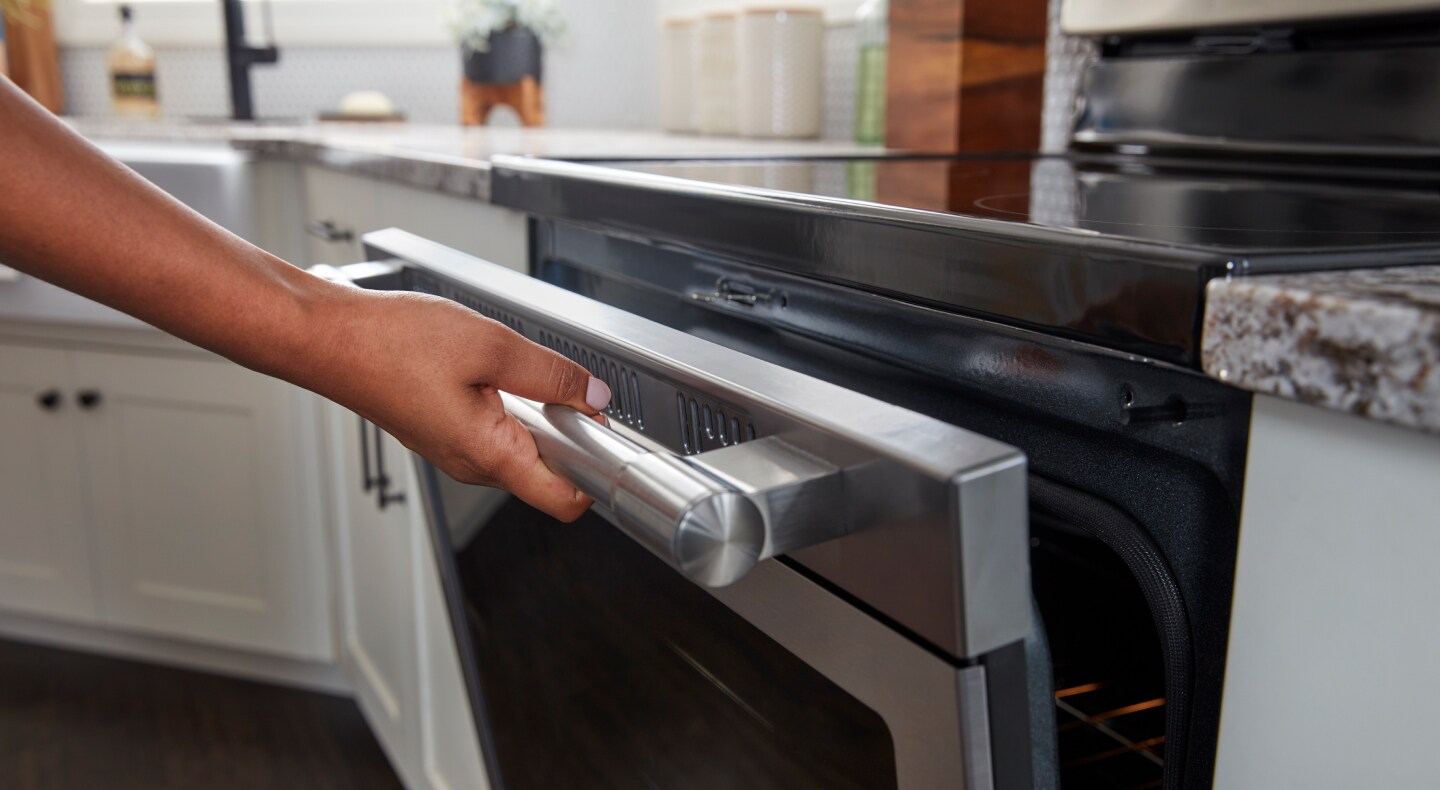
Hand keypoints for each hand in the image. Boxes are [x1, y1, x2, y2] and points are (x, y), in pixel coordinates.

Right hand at [307, 287, 610, 521]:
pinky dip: (507, 405)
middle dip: (569, 433)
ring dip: (535, 414)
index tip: (608, 434)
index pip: (565, 501)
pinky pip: (492, 431)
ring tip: (520, 369)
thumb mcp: (492, 346)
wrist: (327, 338)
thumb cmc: (390, 345)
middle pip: (547, 472)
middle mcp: (472, 465)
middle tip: (567, 385)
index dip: (598, 472)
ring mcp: (455, 452)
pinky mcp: (442, 433)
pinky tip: (492, 370)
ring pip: (519, 448)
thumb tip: (593, 395)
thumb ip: (551, 375)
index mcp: (489, 454)